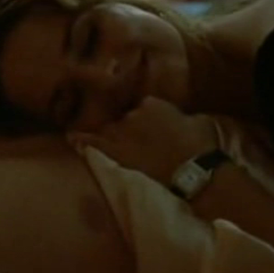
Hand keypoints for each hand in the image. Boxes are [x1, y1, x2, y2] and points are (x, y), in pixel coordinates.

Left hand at [68, 97, 218, 184]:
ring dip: (108, 135)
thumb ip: (183, 117)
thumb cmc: (203, 145)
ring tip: (103, 140)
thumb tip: (183, 120)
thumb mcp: (199, 121)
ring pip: (109, 129)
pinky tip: (70, 138)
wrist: (193, 170)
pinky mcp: (117, 152)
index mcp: (152, 102)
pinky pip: (93, 143)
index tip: (152, 128)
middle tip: (141, 142)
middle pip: (124, 118)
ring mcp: (122, 132)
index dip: (146, 119)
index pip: (142, 106)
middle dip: (129, 129)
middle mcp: (133, 113)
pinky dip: (81, 140)